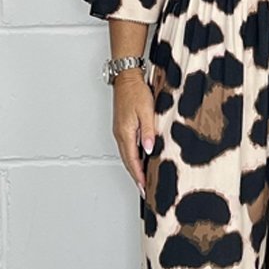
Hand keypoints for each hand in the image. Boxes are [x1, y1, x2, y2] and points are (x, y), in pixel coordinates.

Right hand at [112, 69, 155, 198]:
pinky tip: (139, 161)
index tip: (144, 187)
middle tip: (143, 189)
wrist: (126, 78)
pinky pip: (127, 148)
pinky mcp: (122, 127)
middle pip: (127, 161)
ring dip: (133, 168)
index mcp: (125, 133)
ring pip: (126, 155)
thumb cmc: (136, 92)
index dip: (139, 175)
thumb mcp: (146, 111)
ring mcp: (120, 131)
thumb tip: (149, 150)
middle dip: (135, 176)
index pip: (132, 160)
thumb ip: (148, 132)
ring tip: (142, 179)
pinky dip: (132, 158)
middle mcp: (120, 134)